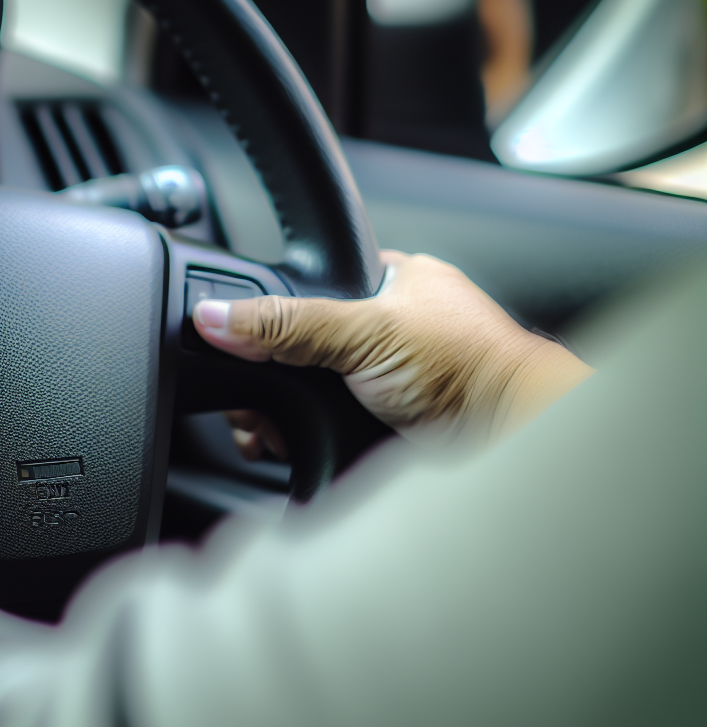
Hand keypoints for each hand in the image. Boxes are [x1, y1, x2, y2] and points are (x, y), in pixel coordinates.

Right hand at [192, 251, 593, 446]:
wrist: (512, 440)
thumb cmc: (470, 369)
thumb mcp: (363, 332)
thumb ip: (286, 323)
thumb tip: (215, 317)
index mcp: (388, 282)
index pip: (304, 287)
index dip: (266, 316)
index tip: (231, 341)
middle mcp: (385, 329)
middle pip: (296, 347)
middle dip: (269, 377)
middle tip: (253, 397)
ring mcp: (385, 381)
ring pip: (305, 393)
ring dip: (281, 414)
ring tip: (269, 428)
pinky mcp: (382, 427)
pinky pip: (319, 427)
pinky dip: (299, 439)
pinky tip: (293, 444)